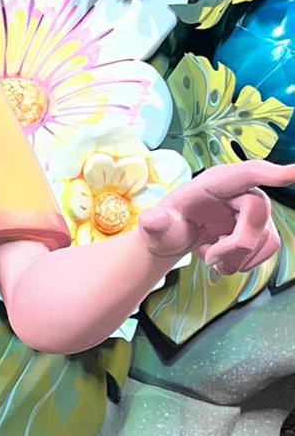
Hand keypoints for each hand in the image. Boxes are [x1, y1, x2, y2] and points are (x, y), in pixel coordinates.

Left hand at [138, 159, 294, 275]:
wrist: (177, 238)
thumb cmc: (168, 225)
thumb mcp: (156, 226)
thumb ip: (156, 223)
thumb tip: (154, 220)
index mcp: (216, 181)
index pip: (248, 173)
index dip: (272, 172)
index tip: (294, 172)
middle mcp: (241, 191)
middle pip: (257, 217)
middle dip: (235, 245)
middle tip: (208, 258)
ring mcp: (255, 209)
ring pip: (265, 238)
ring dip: (238, 258)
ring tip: (211, 258)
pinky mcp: (262, 228)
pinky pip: (268, 249)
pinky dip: (245, 263)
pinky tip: (224, 259)